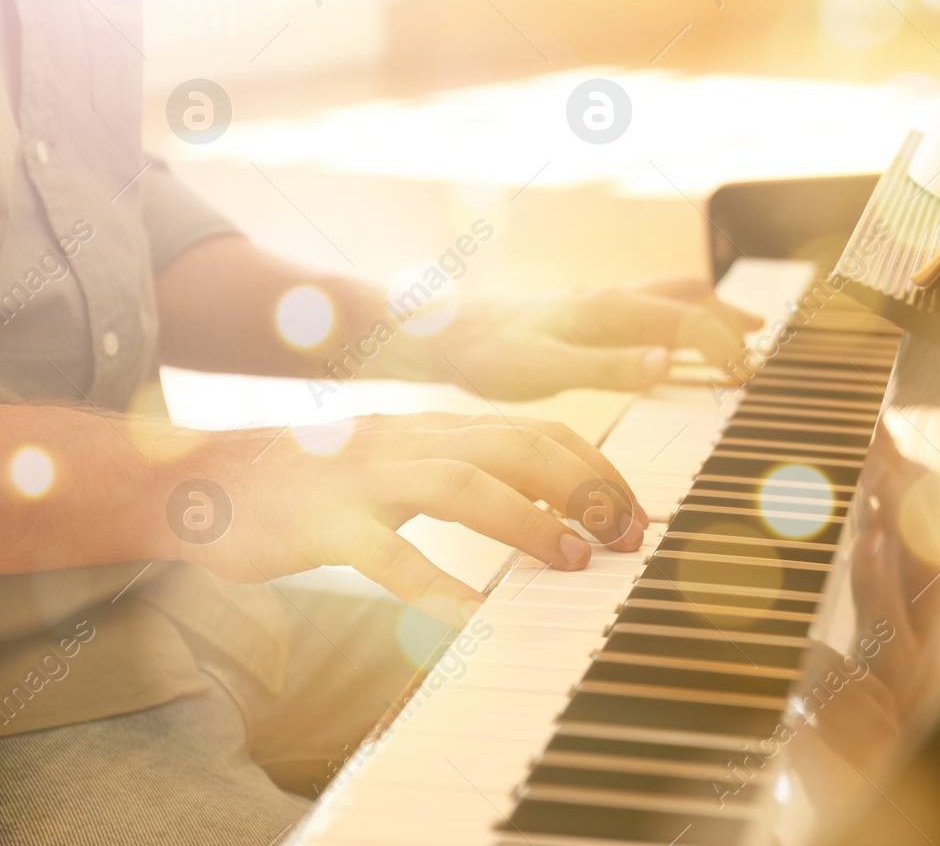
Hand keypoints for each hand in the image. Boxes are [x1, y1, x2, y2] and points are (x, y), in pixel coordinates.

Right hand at [157, 413, 647, 626]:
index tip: (634, 511)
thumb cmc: (312, 482)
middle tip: (627, 535)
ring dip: (526, 521)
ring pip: (460, 484)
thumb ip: (464, 471)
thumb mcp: (398, 463)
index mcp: (432, 428)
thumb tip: (546, 503)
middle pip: (516, 445)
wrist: (200, 477)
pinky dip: (433, 584)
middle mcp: (408, 440)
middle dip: (584, 487)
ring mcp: (364, 477)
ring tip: (573, 561)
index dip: (594, 467)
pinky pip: (385, 554)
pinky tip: (471, 617)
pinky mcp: (321, 523)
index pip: (535, 431)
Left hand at [431, 277, 761, 399]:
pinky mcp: (585, 313)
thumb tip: (666, 363)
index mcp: (608, 311)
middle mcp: (609, 299)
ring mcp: (599, 303)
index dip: (722, 344)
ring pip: (671, 295)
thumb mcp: (543, 369)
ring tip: (743, 322)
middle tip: (760, 344)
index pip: (686, 321)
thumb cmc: (487, 354)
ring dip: (710, 308)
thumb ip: (607, 367)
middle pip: (688, 299)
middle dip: (728, 318)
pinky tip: (676, 330)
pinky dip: (680, 312)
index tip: (746, 373)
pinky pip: (649, 305)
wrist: (441, 332)